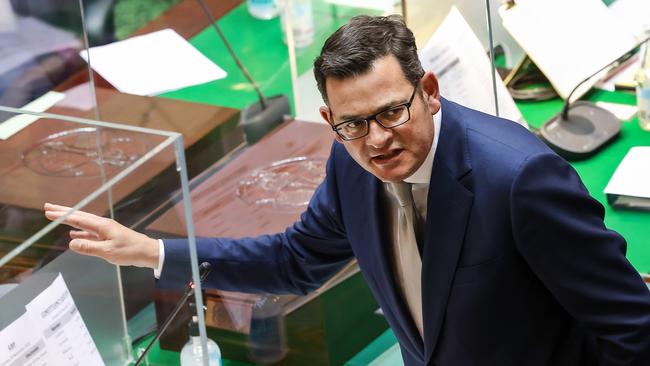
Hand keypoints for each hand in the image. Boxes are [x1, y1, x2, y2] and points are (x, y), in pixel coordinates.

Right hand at [44, 203, 159, 268]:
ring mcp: (106, 230)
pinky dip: (80, 232)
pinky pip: (90, 232)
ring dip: (69, 221)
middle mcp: (103, 225)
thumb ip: (89, 248)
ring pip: (83, 223)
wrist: (148, 252)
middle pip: (79, 216)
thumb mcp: (108, 252)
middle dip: (63, 212)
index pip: (77, 219)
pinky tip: (74, 236)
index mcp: (102, 226)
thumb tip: (71, 243)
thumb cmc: (130, 251)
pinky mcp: (109, 237)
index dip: (62, 216)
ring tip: (57, 218)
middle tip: (47, 208)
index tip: (48, 212)